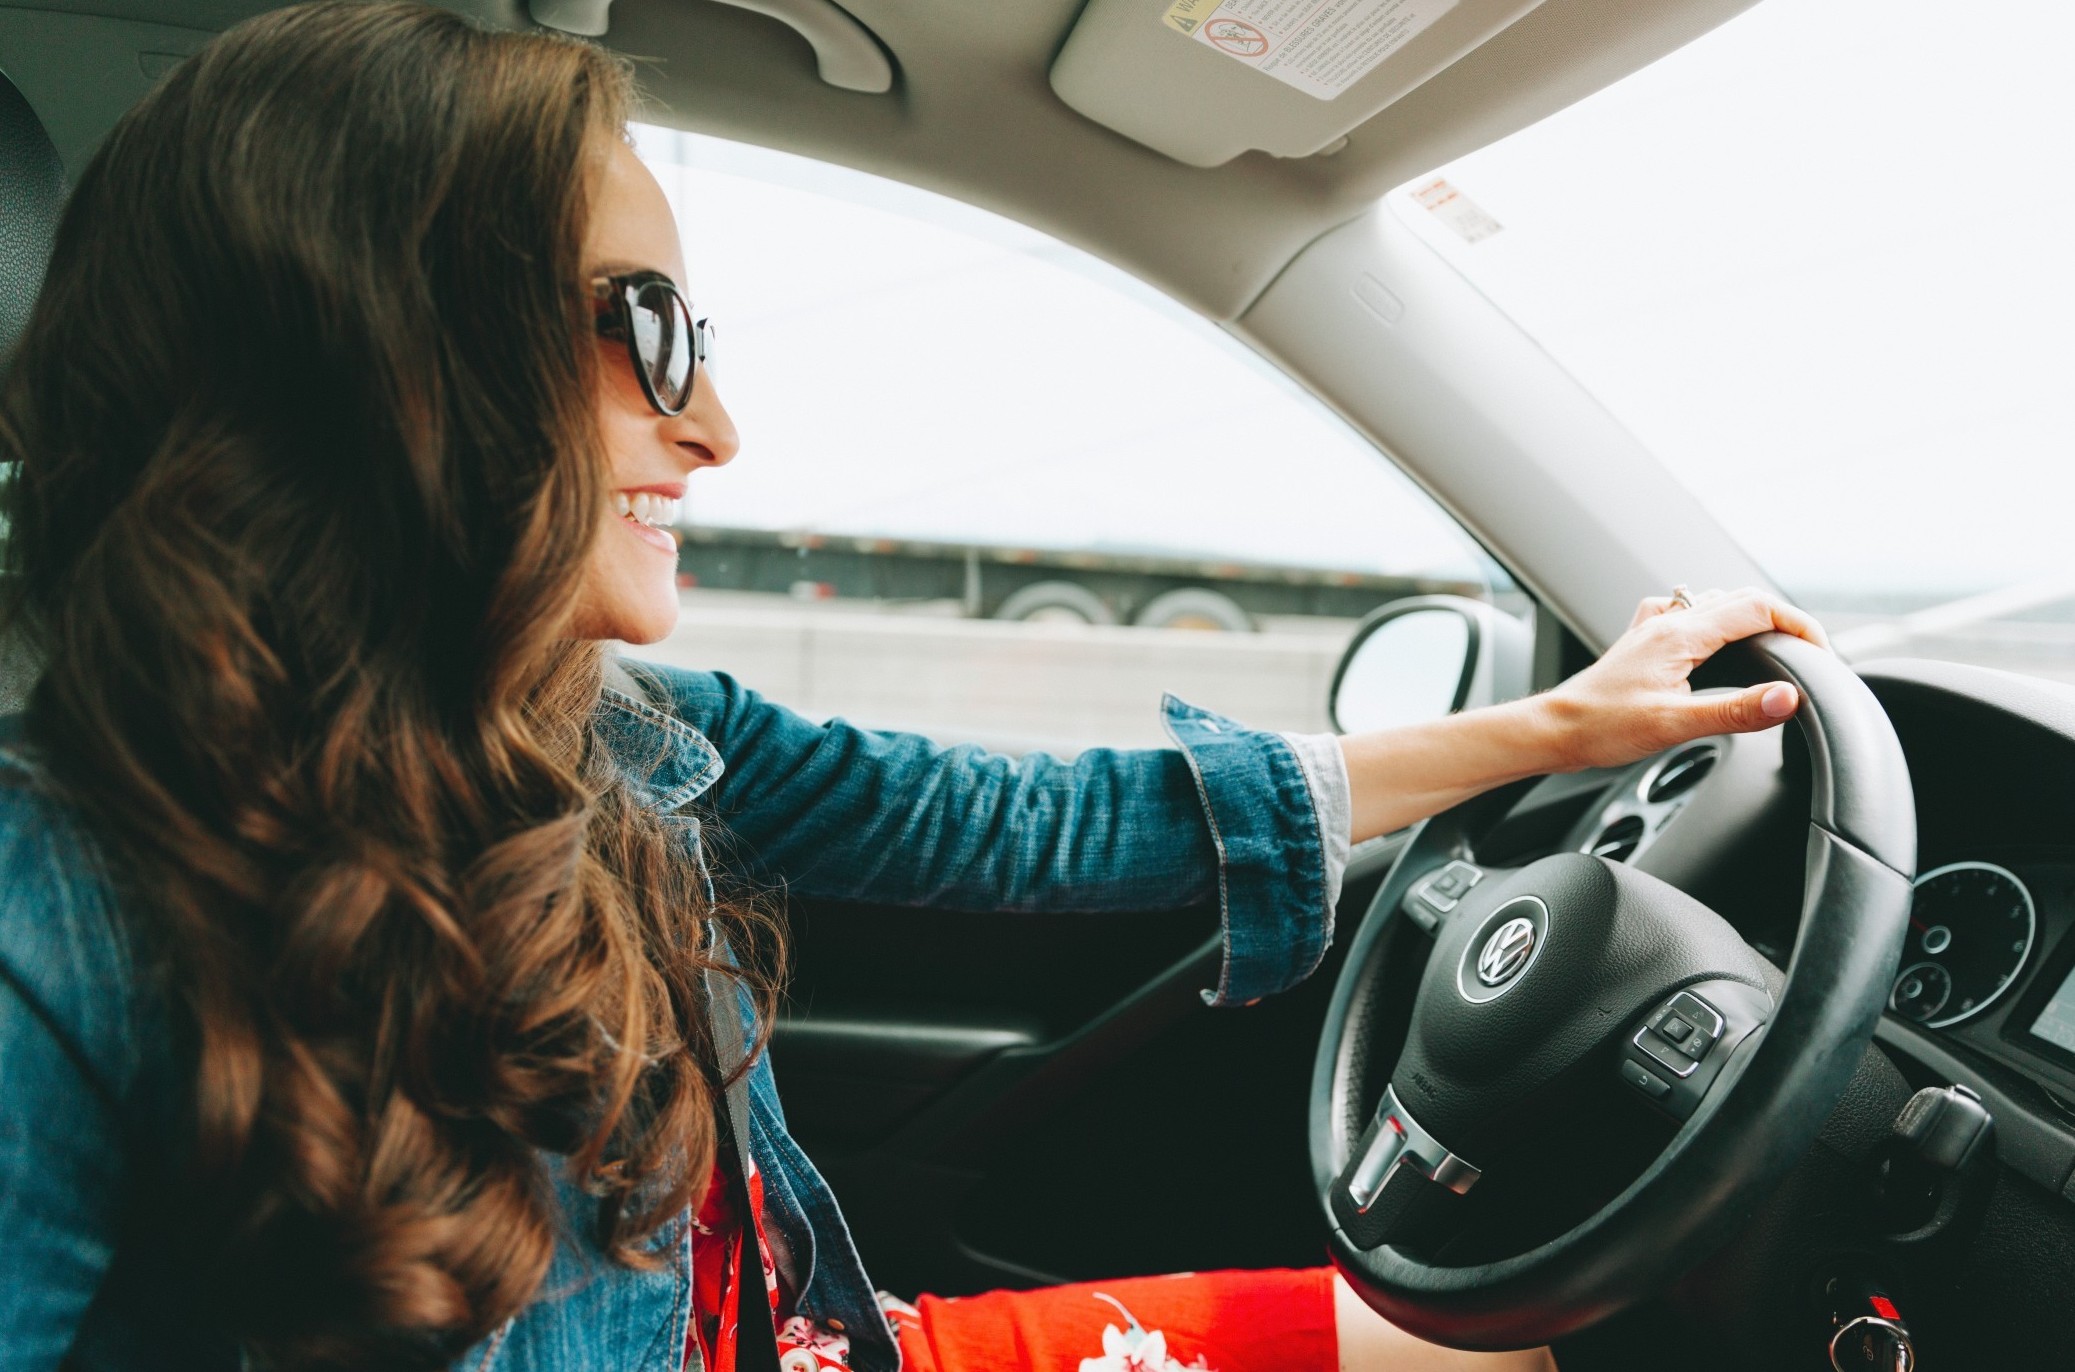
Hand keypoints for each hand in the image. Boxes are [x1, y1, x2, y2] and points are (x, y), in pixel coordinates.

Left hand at [1540, 587, 1830, 772]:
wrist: (1554, 729)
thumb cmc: (1601, 727)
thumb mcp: (1674, 725)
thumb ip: (1735, 711)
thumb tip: (1787, 698)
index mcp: (1679, 634)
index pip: (1758, 607)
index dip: (1800, 624)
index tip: (1823, 652)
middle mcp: (1667, 621)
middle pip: (1742, 599)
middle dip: (1783, 619)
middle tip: (1809, 651)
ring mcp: (1653, 629)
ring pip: (1716, 604)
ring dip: (1752, 617)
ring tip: (1778, 646)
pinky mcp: (1644, 643)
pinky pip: (1689, 615)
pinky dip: (1717, 622)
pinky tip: (1718, 642)